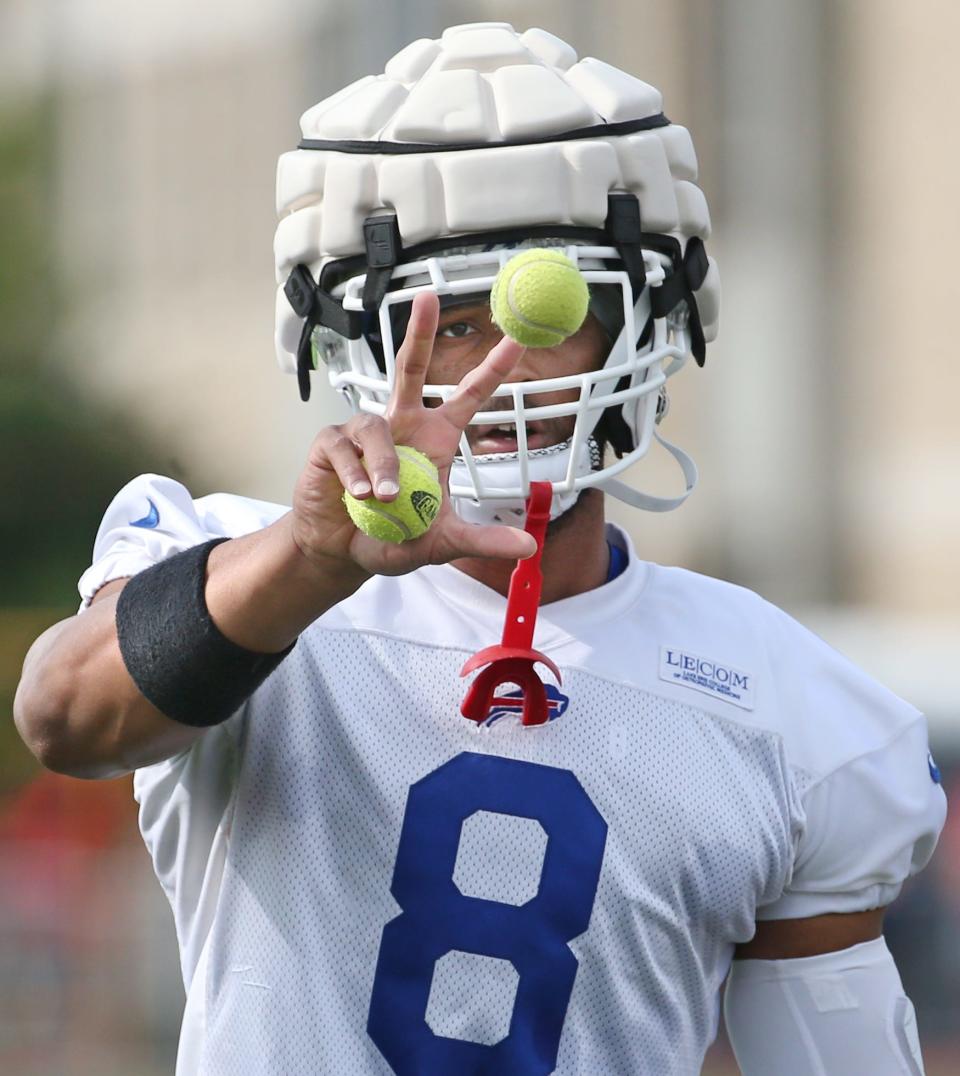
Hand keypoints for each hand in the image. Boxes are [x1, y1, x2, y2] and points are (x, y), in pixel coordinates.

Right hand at [291, 291, 536, 577]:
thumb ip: (482, 541)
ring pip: (377, 428)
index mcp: (435, 438)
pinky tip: (358, 497)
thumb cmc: (391, 537)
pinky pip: (347, 449)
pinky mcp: (331, 443)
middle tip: (428, 296)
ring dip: (384, 467)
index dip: (492, 368)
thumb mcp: (442, 542)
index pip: (469, 396)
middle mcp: (401, 424)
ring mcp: (363, 431)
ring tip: (384, 501)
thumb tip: (528, 547)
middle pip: (411, 367)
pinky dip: (356, 476)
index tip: (517, 338)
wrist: (342, 552)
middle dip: (419, 330)